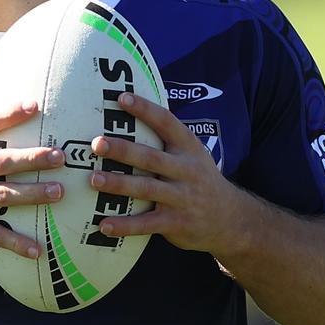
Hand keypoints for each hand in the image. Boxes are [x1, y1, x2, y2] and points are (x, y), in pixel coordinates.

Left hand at [89, 92, 247, 254]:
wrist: (230, 219)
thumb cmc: (199, 179)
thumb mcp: (193, 154)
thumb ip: (168, 140)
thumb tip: (131, 113)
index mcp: (188, 147)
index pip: (166, 122)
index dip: (145, 109)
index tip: (122, 98)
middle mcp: (186, 170)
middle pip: (150, 157)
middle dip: (123, 150)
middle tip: (97, 143)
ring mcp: (181, 197)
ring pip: (146, 189)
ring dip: (119, 184)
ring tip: (94, 180)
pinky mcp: (176, 223)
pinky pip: (146, 224)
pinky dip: (124, 225)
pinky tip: (103, 225)